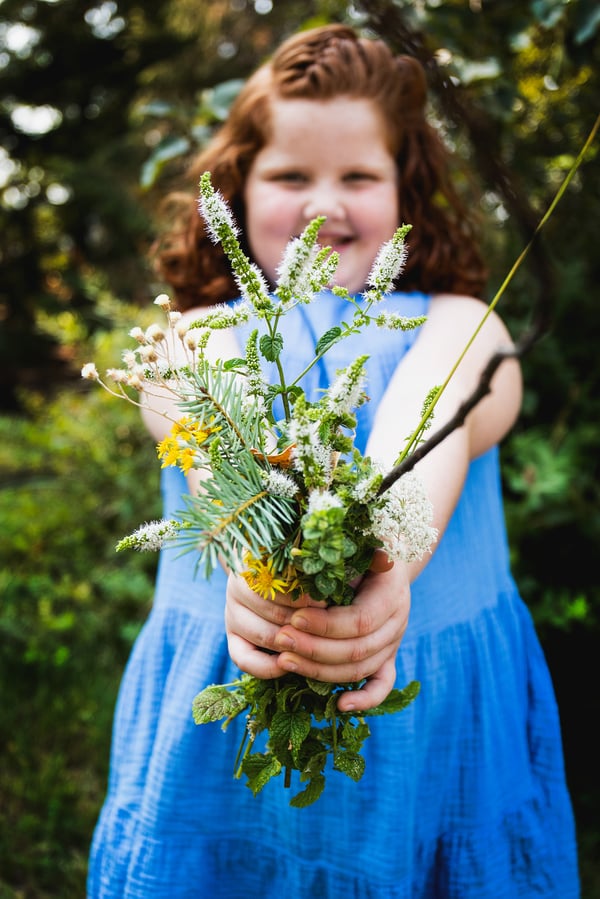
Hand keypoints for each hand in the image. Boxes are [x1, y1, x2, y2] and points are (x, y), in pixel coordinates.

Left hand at [225, 551, 410, 711]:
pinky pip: (382, 685)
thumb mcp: (353, 539)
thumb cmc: (361, 541)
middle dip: (314, 649)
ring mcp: (394, 641)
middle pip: (358, 650)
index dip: (325, 625)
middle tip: (280, 640)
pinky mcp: (388, 656)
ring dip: (321, 671)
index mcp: (391, 592)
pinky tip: (340, 706)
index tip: (293, 618)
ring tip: (284, 662)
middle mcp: (397, 621)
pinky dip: (365, 699)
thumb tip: (310, 556)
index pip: (359, 621)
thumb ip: (337, 550)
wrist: (387, 551)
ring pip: (361, 669)